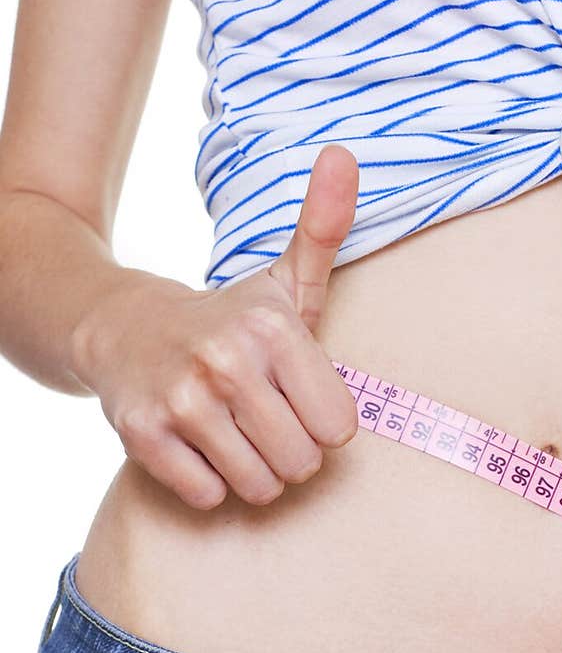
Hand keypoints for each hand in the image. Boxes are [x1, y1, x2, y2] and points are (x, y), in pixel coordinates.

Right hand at [71, 144, 359, 508]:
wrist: (123, 329)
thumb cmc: (227, 320)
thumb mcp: (283, 280)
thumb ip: (324, 229)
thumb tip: (346, 155)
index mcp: (273, 330)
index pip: (338, 428)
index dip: (320, 422)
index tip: (296, 398)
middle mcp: (227, 363)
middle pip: (301, 464)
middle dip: (289, 454)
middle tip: (263, 422)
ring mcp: (183, 402)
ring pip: (259, 488)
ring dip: (252, 474)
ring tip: (234, 435)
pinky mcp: (144, 436)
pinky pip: (209, 496)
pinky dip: (208, 484)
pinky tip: (198, 447)